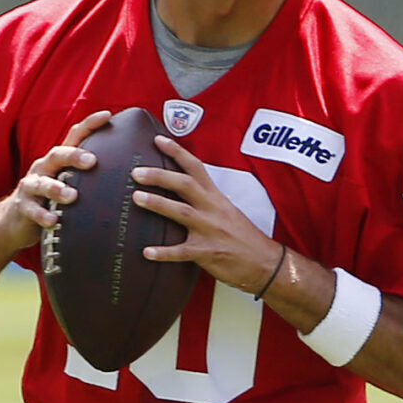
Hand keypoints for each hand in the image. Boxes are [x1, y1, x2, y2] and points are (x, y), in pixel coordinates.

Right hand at [0, 110, 110, 251]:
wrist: (15, 220)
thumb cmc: (51, 199)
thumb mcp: (68, 182)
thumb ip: (89, 176)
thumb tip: (130, 173)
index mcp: (59, 160)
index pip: (74, 136)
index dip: (89, 124)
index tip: (108, 115)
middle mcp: (44, 168)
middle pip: (58, 155)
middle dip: (74, 156)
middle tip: (93, 161)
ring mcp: (31, 186)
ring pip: (42, 183)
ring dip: (57, 188)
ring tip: (73, 196)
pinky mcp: (23, 207)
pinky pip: (32, 210)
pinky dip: (42, 215)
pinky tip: (53, 220)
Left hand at [130, 135, 279, 293]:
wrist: (265, 262)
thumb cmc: (243, 236)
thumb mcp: (225, 210)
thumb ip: (204, 199)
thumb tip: (178, 189)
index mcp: (216, 197)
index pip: (196, 167)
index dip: (177, 152)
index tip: (158, 140)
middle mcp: (212, 209)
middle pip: (185, 185)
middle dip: (160, 176)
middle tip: (137, 172)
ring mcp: (210, 230)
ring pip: (182, 213)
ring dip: (158, 204)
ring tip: (136, 198)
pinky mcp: (207, 252)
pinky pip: (182, 252)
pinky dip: (164, 252)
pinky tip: (147, 252)